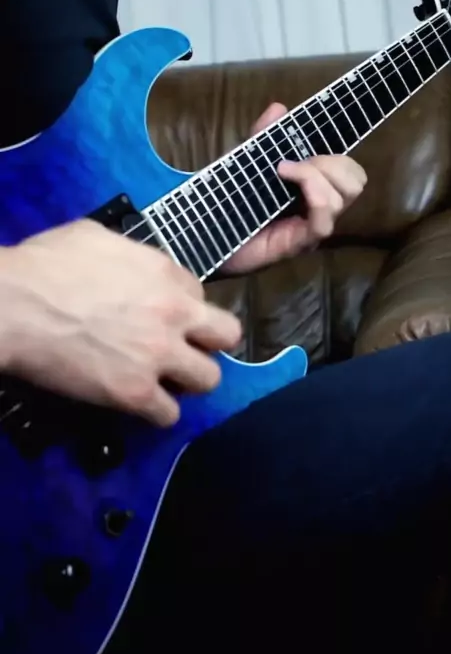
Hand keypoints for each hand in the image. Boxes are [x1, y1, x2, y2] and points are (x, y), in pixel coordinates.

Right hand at [0, 220, 240, 426]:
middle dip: (208, 342)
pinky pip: (169, 415)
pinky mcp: (135, 393)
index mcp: (166, 274)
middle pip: (227, 336)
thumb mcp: (96, 238)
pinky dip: (157, 412)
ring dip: (189, 380)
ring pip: (209, 380)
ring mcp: (158, 356)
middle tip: (183, 349)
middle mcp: (174, 314)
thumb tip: (134, 269)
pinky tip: (139, 402)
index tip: (165, 315)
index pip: (201, 294)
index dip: (184, 307)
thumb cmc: (45, 265)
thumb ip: (131, 255)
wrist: (14, 305)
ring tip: (165, 380)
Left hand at [224, 103, 366, 274]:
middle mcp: (320, 209)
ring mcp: (311, 228)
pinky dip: (313, 194)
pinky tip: (287, 181)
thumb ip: (263, 136)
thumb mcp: (247, 162)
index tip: (307, 147)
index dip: (338, 156)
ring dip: (316, 175)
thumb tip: (278, 108)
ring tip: (283, 171)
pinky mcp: (299, 244)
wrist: (206, 232)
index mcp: (314, 189)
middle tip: (294, 163)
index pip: (351, 172)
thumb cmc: (230, 201)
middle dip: (332, 162)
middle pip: (356, 182)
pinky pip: (324, 222)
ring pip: (343, 198)